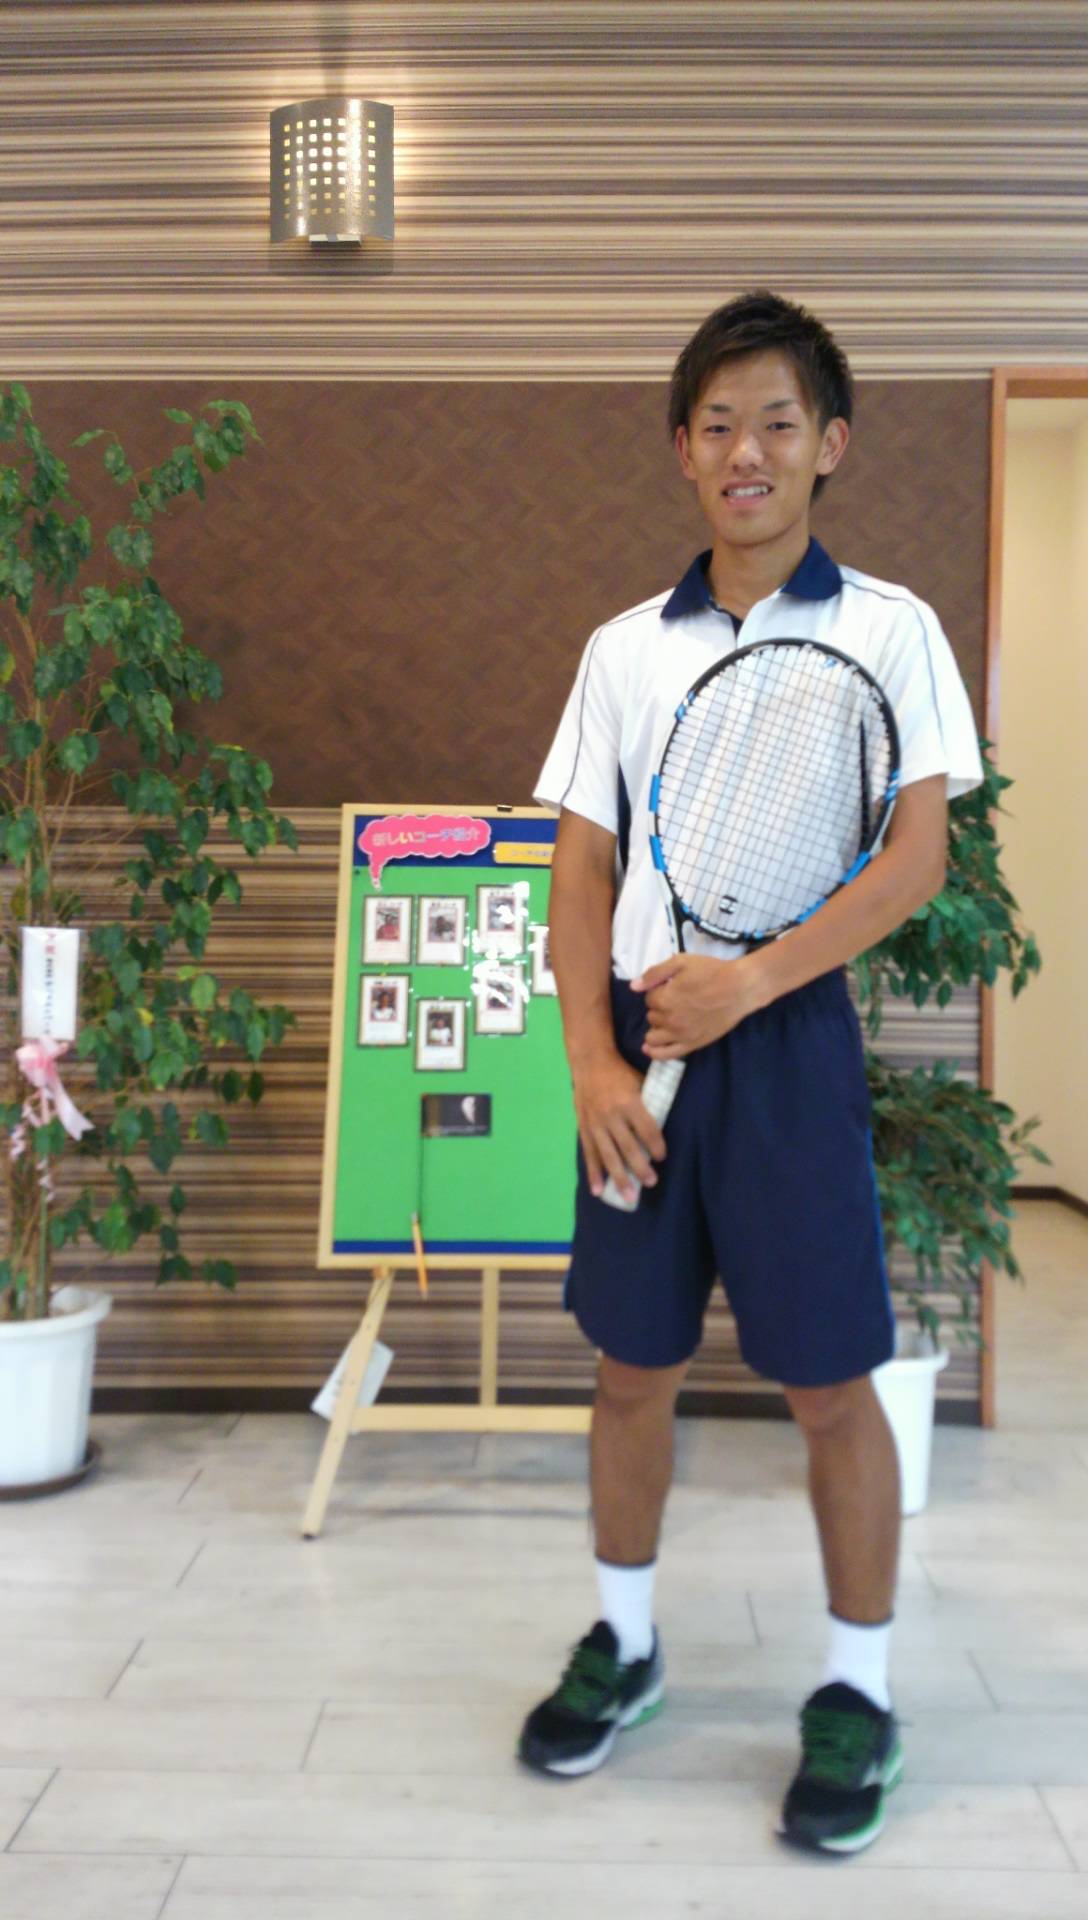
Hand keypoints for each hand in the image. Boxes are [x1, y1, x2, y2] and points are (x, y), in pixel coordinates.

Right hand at [572, 1051, 667, 1202]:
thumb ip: (649, 1104)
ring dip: (619, 1177)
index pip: (647, 1130)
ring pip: (609, 1156)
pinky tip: (598, 1190)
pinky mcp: (584, 1128)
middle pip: (629, 1147)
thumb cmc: (621, 1073)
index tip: (661, 1157)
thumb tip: (663, 1127)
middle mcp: (612, 1115)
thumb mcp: (640, 1082)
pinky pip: (590, 1154)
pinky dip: (594, 1173)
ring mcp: (596, 1124)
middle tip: (651, 1182)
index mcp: (630, 1102)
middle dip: (641, 1168)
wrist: (590, 1062)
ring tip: (629, 1196)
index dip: (656, 1146)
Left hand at [632, 953, 761, 1058]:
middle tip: (674, 999)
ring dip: (656, 1027)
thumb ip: (654, 973)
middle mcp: (669, 1019)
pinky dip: (655, 1052)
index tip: (669, 987)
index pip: (648, 998)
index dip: (657, 991)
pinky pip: (666, 1055)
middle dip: (658, 1008)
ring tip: (666, 1019)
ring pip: (653, 1037)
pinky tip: (650, 1048)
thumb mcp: (681, 962)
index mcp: (664, 999)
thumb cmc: (711, 971)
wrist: (739, 988)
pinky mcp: (692, 1044)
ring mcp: (680, 1035)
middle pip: (651, 1016)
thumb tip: (633, 986)